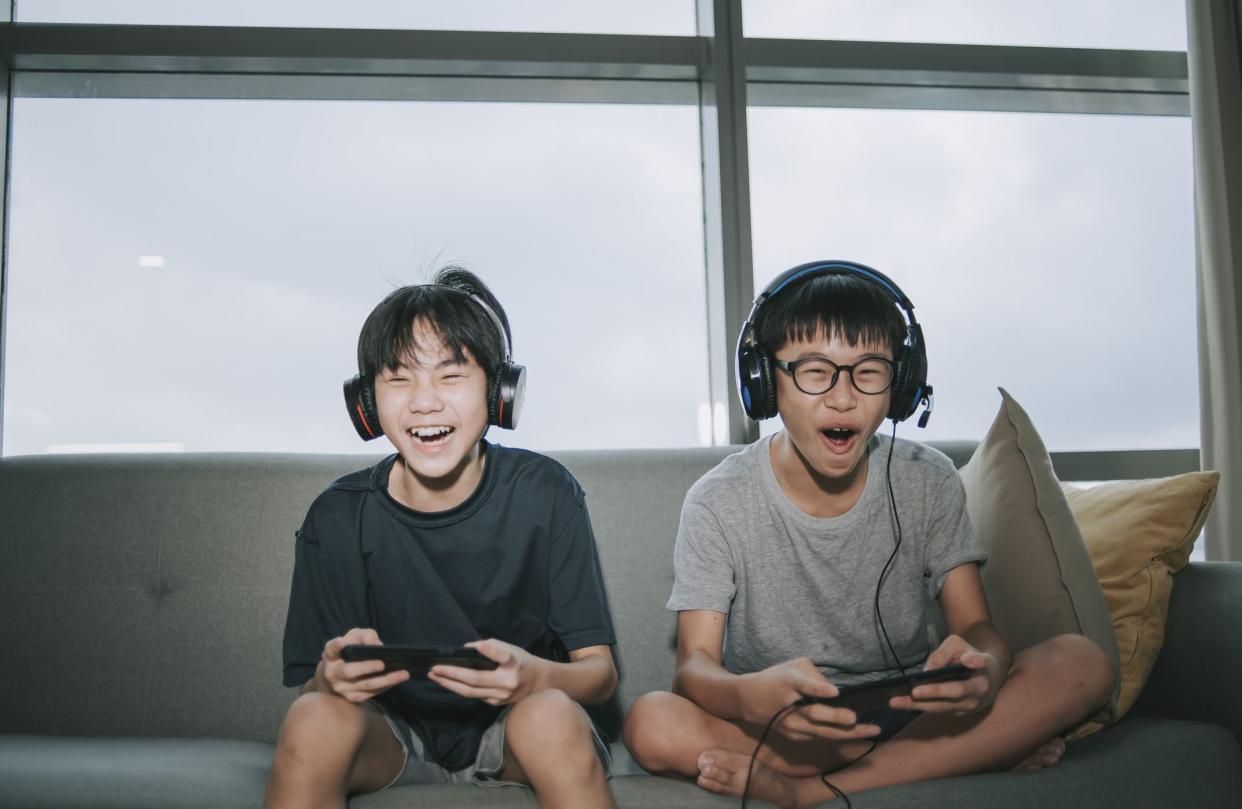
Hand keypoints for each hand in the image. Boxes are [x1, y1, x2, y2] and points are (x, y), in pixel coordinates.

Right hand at [314, 627, 409, 702]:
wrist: (340, 674)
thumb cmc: (350, 651)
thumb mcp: (356, 638)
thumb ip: (366, 636)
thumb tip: (377, 645)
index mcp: (331, 655)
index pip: (331, 649)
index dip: (336, 646)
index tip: (341, 642)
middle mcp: (332, 673)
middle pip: (348, 671)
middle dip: (366, 667)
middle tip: (382, 664)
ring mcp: (341, 688)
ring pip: (364, 685)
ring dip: (385, 680)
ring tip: (403, 674)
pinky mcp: (351, 697)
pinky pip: (371, 693)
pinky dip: (385, 686)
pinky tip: (397, 680)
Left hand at [428, 638, 548, 705]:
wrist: (538, 683)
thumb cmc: (521, 662)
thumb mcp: (510, 649)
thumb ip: (491, 647)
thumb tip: (467, 650)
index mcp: (515, 663)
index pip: (503, 656)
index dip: (490, 651)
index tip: (478, 646)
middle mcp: (509, 682)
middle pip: (476, 679)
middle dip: (452, 674)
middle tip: (435, 668)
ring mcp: (502, 696)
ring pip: (471, 692)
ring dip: (450, 684)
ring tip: (435, 677)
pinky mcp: (496, 703)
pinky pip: (475, 696)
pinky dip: (460, 689)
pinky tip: (448, 683)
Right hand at [739, 658, 881, 742]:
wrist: (747, 700)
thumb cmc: (774, 679)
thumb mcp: (792, 667)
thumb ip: (815, 675)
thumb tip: (835, 690)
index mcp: (789, 683)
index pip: (803, 686)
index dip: (818, 689)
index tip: (834, 692)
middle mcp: (790, 706)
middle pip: (815, 714)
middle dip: (837, 718)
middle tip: (855, 719)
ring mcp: (791, 725)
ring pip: (822, 732)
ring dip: (847, 733)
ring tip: (870, 731)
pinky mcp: (794, 736)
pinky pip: (820, 736)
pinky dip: (840, 735)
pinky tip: (859, 734)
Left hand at [889, 634, 1000, 713]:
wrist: (986, 677)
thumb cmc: (968, 656)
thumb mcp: (958, 646)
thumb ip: (944, 653)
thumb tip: (927, 670)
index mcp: (983, 668)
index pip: (980, 663)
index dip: (975, 661)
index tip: (968, 659)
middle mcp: (979, 689)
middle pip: (957, 691)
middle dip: (935, 692)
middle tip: (914, 692)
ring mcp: (969, 705)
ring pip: (943, 706)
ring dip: (919, 705)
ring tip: (896, 702)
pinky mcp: (958, 712)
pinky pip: (937, 709)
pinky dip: (919, 707)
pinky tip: (902, 704)